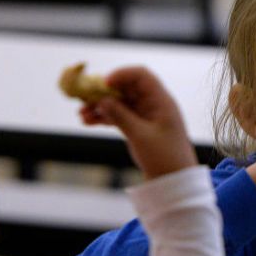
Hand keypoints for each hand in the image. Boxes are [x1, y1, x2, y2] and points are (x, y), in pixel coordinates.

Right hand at [79, 66, 196, 178]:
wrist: (173, 180)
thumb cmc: (164, 157)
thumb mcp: (140, 136)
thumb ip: (121, 116)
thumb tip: (101, 100)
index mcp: (161, 101)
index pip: (141, 76)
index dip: (121, 75)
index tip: (103, 84)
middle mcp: (153, 105)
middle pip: (126, 88)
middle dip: (104, 92)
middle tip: (83, 99)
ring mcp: (145, 115)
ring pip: (119, 103)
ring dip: (100, 106)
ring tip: (81, 115)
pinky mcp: (138, 127)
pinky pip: (119, 116)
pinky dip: (104, 117)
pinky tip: (87, 122)